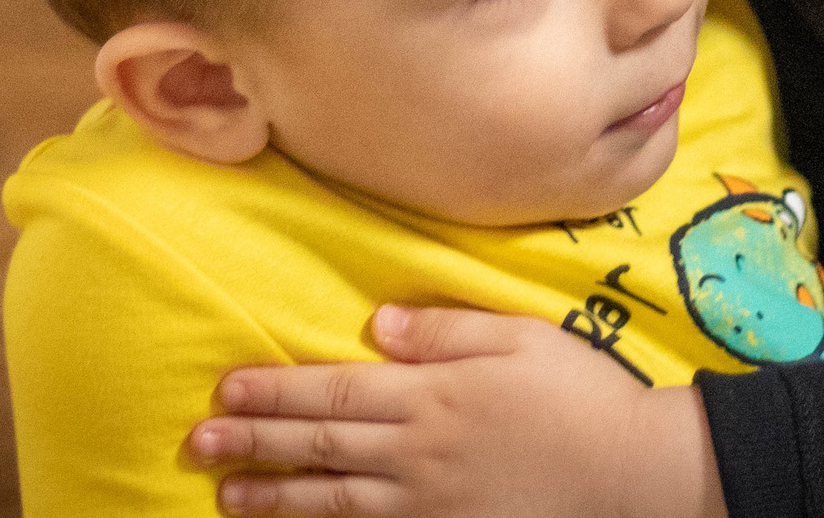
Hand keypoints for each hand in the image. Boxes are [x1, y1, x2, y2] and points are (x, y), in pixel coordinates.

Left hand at [186, 304, 726, 517]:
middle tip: (197, 443)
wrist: (626, 471)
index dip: (278, 391)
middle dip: (256, 443)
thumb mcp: (519, 336)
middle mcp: (420, 451)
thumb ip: (447, 328)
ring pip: (334, 500)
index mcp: (434, 393)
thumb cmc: (578, 392)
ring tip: (226, 493)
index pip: (337, 391)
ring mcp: (429, 502)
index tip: (226, 388)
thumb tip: (379, 323)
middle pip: (322, 447)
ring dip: (275, 496)